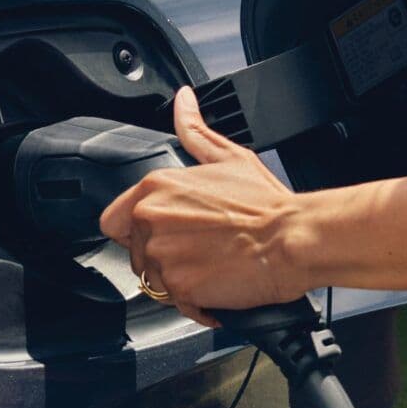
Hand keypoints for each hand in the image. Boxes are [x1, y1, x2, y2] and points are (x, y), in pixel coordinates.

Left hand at [99, 88, 312, 325]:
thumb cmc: (266, 205)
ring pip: (153, 281)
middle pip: (135, 254)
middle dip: (163, 258)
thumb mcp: (228, 158)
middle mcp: (150, 221)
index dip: (136, 232)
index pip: (113, 221)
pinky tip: (218, 287)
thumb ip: (195, 132)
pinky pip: (175, 304)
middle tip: (199, 252)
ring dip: (179, 281)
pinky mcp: (178, 288)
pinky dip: (196, 303)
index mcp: (155, 188)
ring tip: (212, 268)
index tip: (162, 235)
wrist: (292, 239)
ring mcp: (162, 256)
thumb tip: (183, 103)